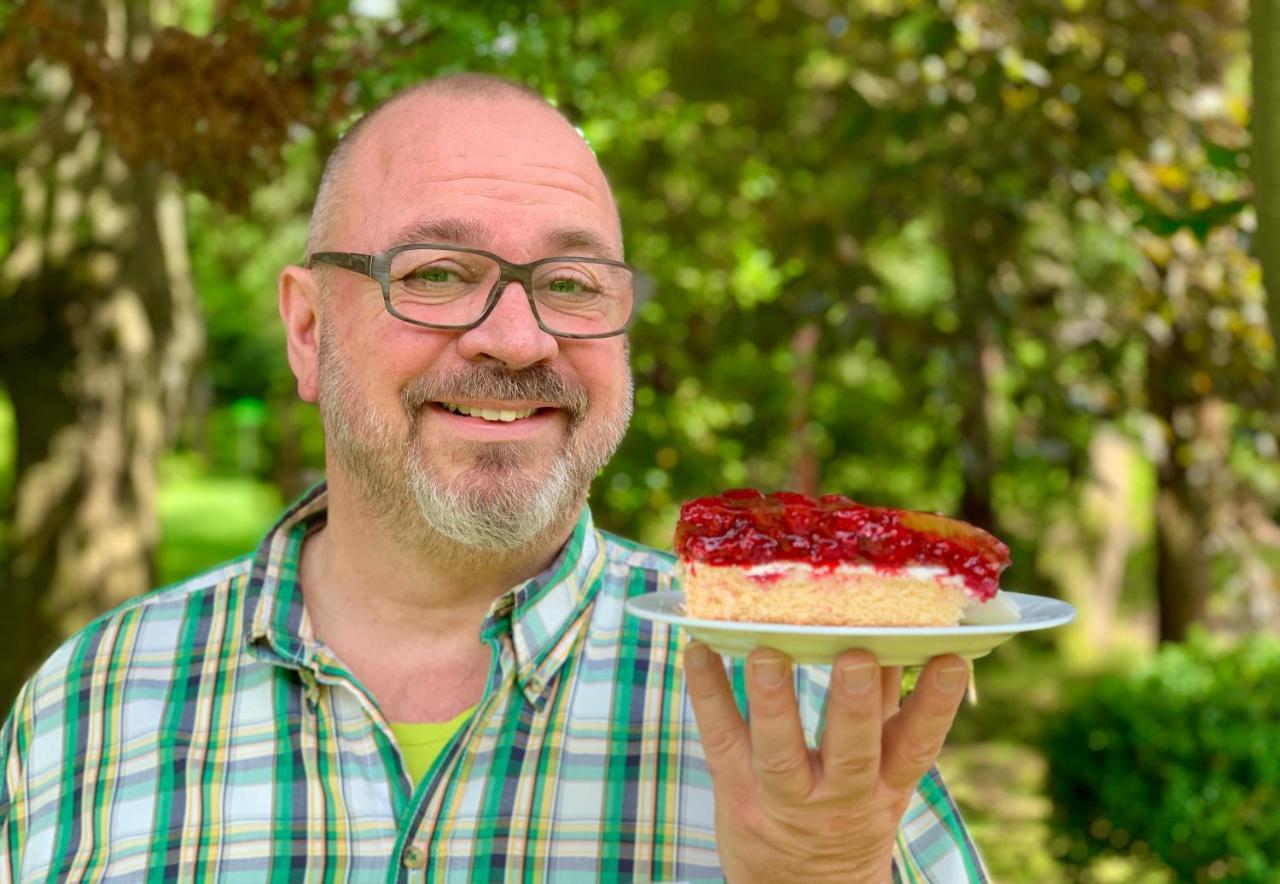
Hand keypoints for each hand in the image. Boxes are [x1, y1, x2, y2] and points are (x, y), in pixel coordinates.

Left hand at [683, 642, 969, 882]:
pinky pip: (720, 740)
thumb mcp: (879, 776)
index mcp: (884, 788)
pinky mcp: (735, 791)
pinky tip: (699, 650)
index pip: (916, 747)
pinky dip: (708, 692)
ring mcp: (783, 798)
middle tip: (855, 655)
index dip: (935, 705)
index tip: (952, 657)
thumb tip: (898, 634)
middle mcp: (838, 797)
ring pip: (780, 754)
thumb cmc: (846, 812)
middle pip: (850, 754)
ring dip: (774, 702)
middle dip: (854, 706)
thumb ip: (884, 708)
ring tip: (767, 653)